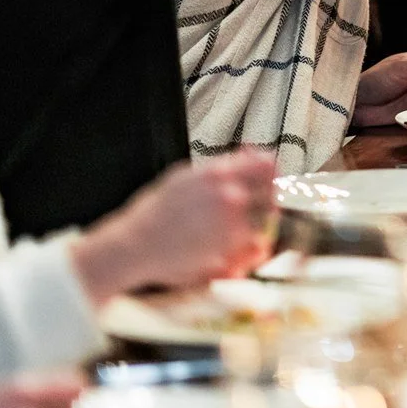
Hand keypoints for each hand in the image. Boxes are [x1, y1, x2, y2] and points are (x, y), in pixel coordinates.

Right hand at [74, 150, 276, 299]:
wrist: (133, 247)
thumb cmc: (155, 214)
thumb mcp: (184, 177)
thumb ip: (220, 168)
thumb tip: (250, 153)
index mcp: (217, 173)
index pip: (266, 164)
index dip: (273, 174)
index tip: (272, 182)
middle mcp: (228, 195)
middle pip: (273, 194)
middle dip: (270, 203)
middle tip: (260, 212)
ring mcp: (230, 224)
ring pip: (267, 224)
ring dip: (261, 228)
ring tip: (244, 235)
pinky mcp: (227, 251)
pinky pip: (256, 249)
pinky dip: (251, 252)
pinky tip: (238, 254)